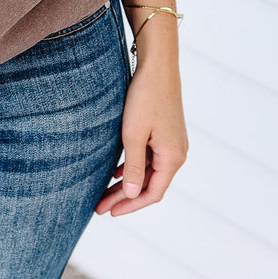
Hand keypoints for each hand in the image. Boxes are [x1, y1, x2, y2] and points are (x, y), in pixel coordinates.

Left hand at [95, 54, 187, 215]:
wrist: (157, 65)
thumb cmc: (145, 97)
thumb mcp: (134, 134)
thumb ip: (133, 166)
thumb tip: (132, 194)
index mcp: (173, 157)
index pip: (153, 193)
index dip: (131, 205)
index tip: (110, 212)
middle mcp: (177, 153)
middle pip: (150, 185)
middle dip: (125, 197)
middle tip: (100, 207)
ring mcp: (172, 143)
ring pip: (148, 172)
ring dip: (127, 183)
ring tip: (104, 194)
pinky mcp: (165, 133)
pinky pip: (149, 158)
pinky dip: (133, 168)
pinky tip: (117, 173)